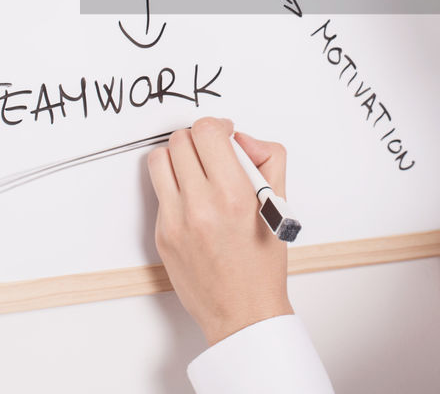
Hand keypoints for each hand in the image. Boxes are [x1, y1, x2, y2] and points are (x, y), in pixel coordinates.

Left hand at [148, 116, 293, 345]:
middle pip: (180, 140)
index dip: (217, 126)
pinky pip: (159, 191)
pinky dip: (174, 186)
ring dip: (178, 157)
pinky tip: (193, 199)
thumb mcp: (280, 204)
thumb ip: (268, 158)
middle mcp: (200, 205)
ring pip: (159, 160)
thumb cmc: (263, 264)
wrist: (242, 313)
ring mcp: (174, 220)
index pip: (207, 132)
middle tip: (213, 154)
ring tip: (196, 170)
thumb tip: (242, 139)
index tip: (225, 135)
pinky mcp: (161, 234)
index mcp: (233, 195)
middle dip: (198, 140)